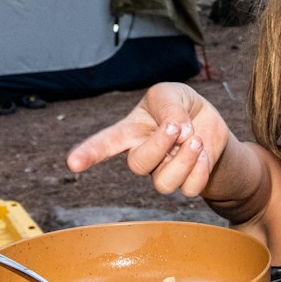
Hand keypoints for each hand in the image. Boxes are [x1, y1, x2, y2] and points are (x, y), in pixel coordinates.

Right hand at [64, 82, 228, 197]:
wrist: (208, 121)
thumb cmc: (180, 106)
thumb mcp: (172, 93)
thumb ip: (169, 106)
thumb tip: (178, 131)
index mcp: (130, 131)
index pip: (105, 143)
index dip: (88, 153)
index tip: (72, 162)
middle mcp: (142, 154)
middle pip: (138, 164)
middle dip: (158, 146)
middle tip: (176, 128)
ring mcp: (162, 171)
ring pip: (164, 183)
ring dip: (184, 160)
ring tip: (196, 139)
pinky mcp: (186, 182)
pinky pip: (189, 189)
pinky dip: (200, 171)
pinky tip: (204, 154)